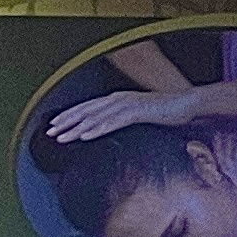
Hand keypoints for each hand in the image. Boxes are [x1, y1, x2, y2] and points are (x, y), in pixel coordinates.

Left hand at [45, 85, 204, 145]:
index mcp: (116, 99)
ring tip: (62, 138)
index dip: (69, 116)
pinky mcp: (138, 112)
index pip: (87, 108)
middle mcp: (118, 99)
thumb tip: (107, 128)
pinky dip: (98, 129)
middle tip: (49, 133)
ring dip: (77, 128)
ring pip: (96, 117)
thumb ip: (121, 119)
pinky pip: (114, 122)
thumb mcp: (137, 115)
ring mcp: (127, 104)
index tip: (53, 127)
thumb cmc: (163, 112)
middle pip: (86, 111)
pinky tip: (86, 136)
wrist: (186, 105)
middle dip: (66, 122)